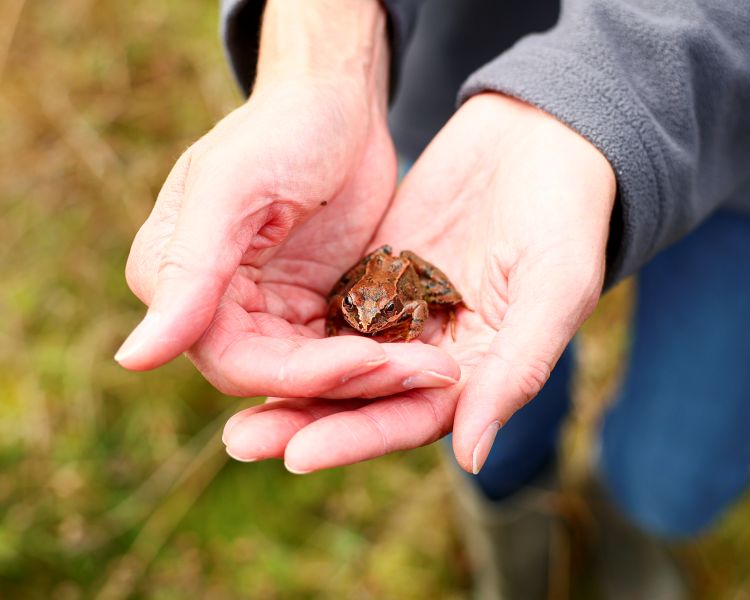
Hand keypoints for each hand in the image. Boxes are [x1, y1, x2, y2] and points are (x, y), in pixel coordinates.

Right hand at [118, 0, 458, 397]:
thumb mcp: (233, 188)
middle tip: (423, 372)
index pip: (234, 361)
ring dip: (378, 377)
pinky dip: (387, 356)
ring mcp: (273, 312)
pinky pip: (350, 350)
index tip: (368, 362)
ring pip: (322, 373)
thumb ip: (188, 270)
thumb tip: (133, 359)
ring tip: (436, 369)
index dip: (298, 375)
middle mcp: (220, 309)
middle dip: (353, 380)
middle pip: (283, 377)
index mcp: (180, 285)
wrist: (337, 103)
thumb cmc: (281, 127)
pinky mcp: (318, 309)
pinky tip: (429, 354)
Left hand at [222, 93, 615, 472]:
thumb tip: (471, 458)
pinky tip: (250, 334)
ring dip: (291, 383)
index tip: (297, 452)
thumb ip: (515, 370)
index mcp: (482, 369)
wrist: (544, 136)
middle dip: (307, 420)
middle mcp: (439, 351)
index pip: (413, 418)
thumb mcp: (554, 289)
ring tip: (234, 410)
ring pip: (341, 359)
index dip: (357, 436)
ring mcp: (406, 311)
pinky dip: (296, 326)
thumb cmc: (566, 215)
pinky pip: (334, 306)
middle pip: (365, 399)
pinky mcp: (381, 272)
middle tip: (242, 441)